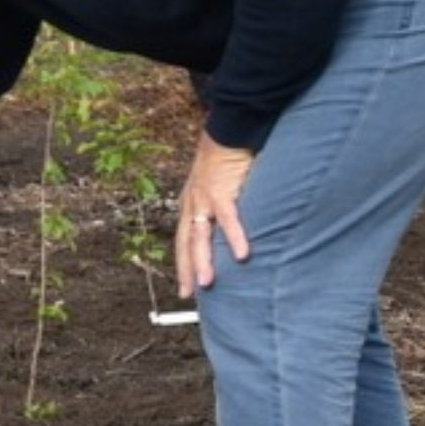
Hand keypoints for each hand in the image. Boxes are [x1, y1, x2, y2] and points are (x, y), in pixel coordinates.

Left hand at [175, 137, 257, 297]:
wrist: (228, 132)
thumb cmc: (227, 160)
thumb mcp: (219, 189)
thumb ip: (222, 210)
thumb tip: (232, 234)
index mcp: (191, 205)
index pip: (183, 240)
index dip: (183, 264)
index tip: (185, 287)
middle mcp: (193, 204)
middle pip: (186, 242)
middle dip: (186, 269)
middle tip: (189, 294)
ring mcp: (204, 198)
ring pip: (201, 235)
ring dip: (204, 260)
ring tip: (207, 283)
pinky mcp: (221, 190)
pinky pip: (228, 218)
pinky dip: (234, 236)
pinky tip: (241, 255)